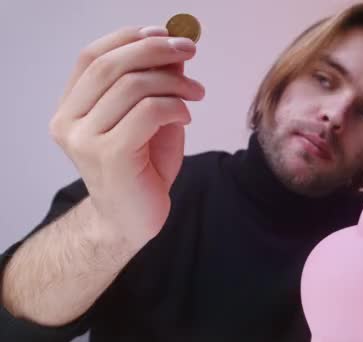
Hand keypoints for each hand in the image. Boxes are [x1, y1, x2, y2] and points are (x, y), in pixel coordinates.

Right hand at [48, 26, 204, 247]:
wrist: (133, 220)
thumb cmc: (142, 169)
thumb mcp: (149, 118)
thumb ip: (154, 86)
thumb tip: (172, 50)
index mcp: (70, 108)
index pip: (91, 57)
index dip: (128, 38)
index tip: (164, 32)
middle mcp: (68, 122)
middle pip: (110, 66)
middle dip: (156, 50)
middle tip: (189, 50)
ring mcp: (85, 140)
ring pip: (132, 87)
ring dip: (174, 82)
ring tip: (197, 92)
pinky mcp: (110, 156)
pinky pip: (148, 112)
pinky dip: (174, 106)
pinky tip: (186, 116)